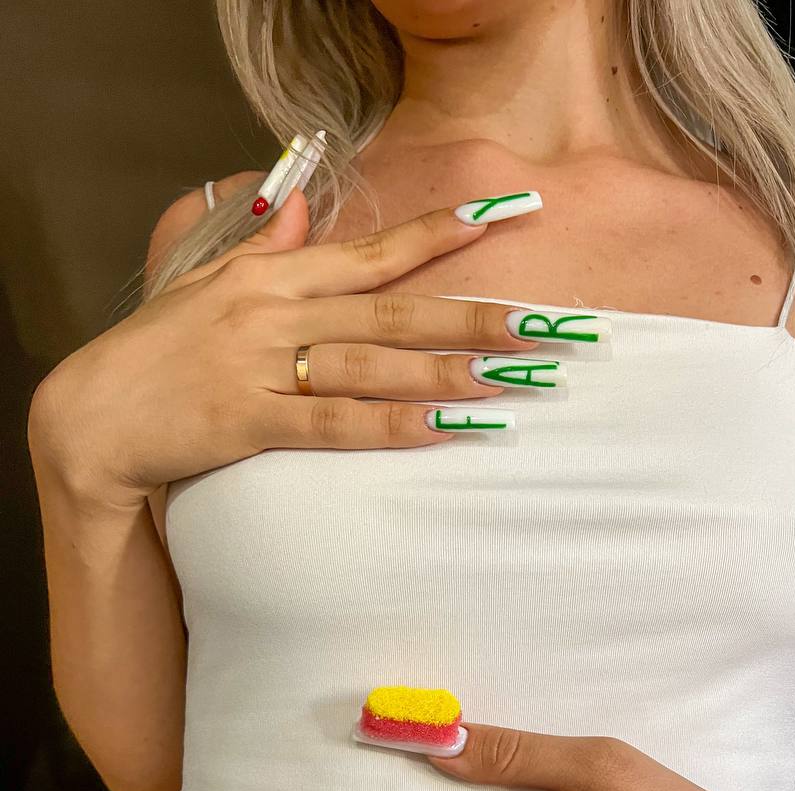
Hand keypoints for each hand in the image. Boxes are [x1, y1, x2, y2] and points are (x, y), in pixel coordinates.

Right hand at [27, 189, 540, 508]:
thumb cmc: (156, 350)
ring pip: (374, 366)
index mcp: (274, 277)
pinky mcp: (247, 420)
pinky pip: (333, 423)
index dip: (441, 235)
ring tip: (513, 382)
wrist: (94, 414)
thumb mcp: (206, 282)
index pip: (374, 251)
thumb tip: (300, 200)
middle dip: (474, 317)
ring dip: (447, 373)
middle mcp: (276, 313)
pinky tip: (442, 430)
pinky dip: (390, 427)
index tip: (505, 219)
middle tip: (544, 328)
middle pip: (394, 311)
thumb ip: (263, 246)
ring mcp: (261, 365)